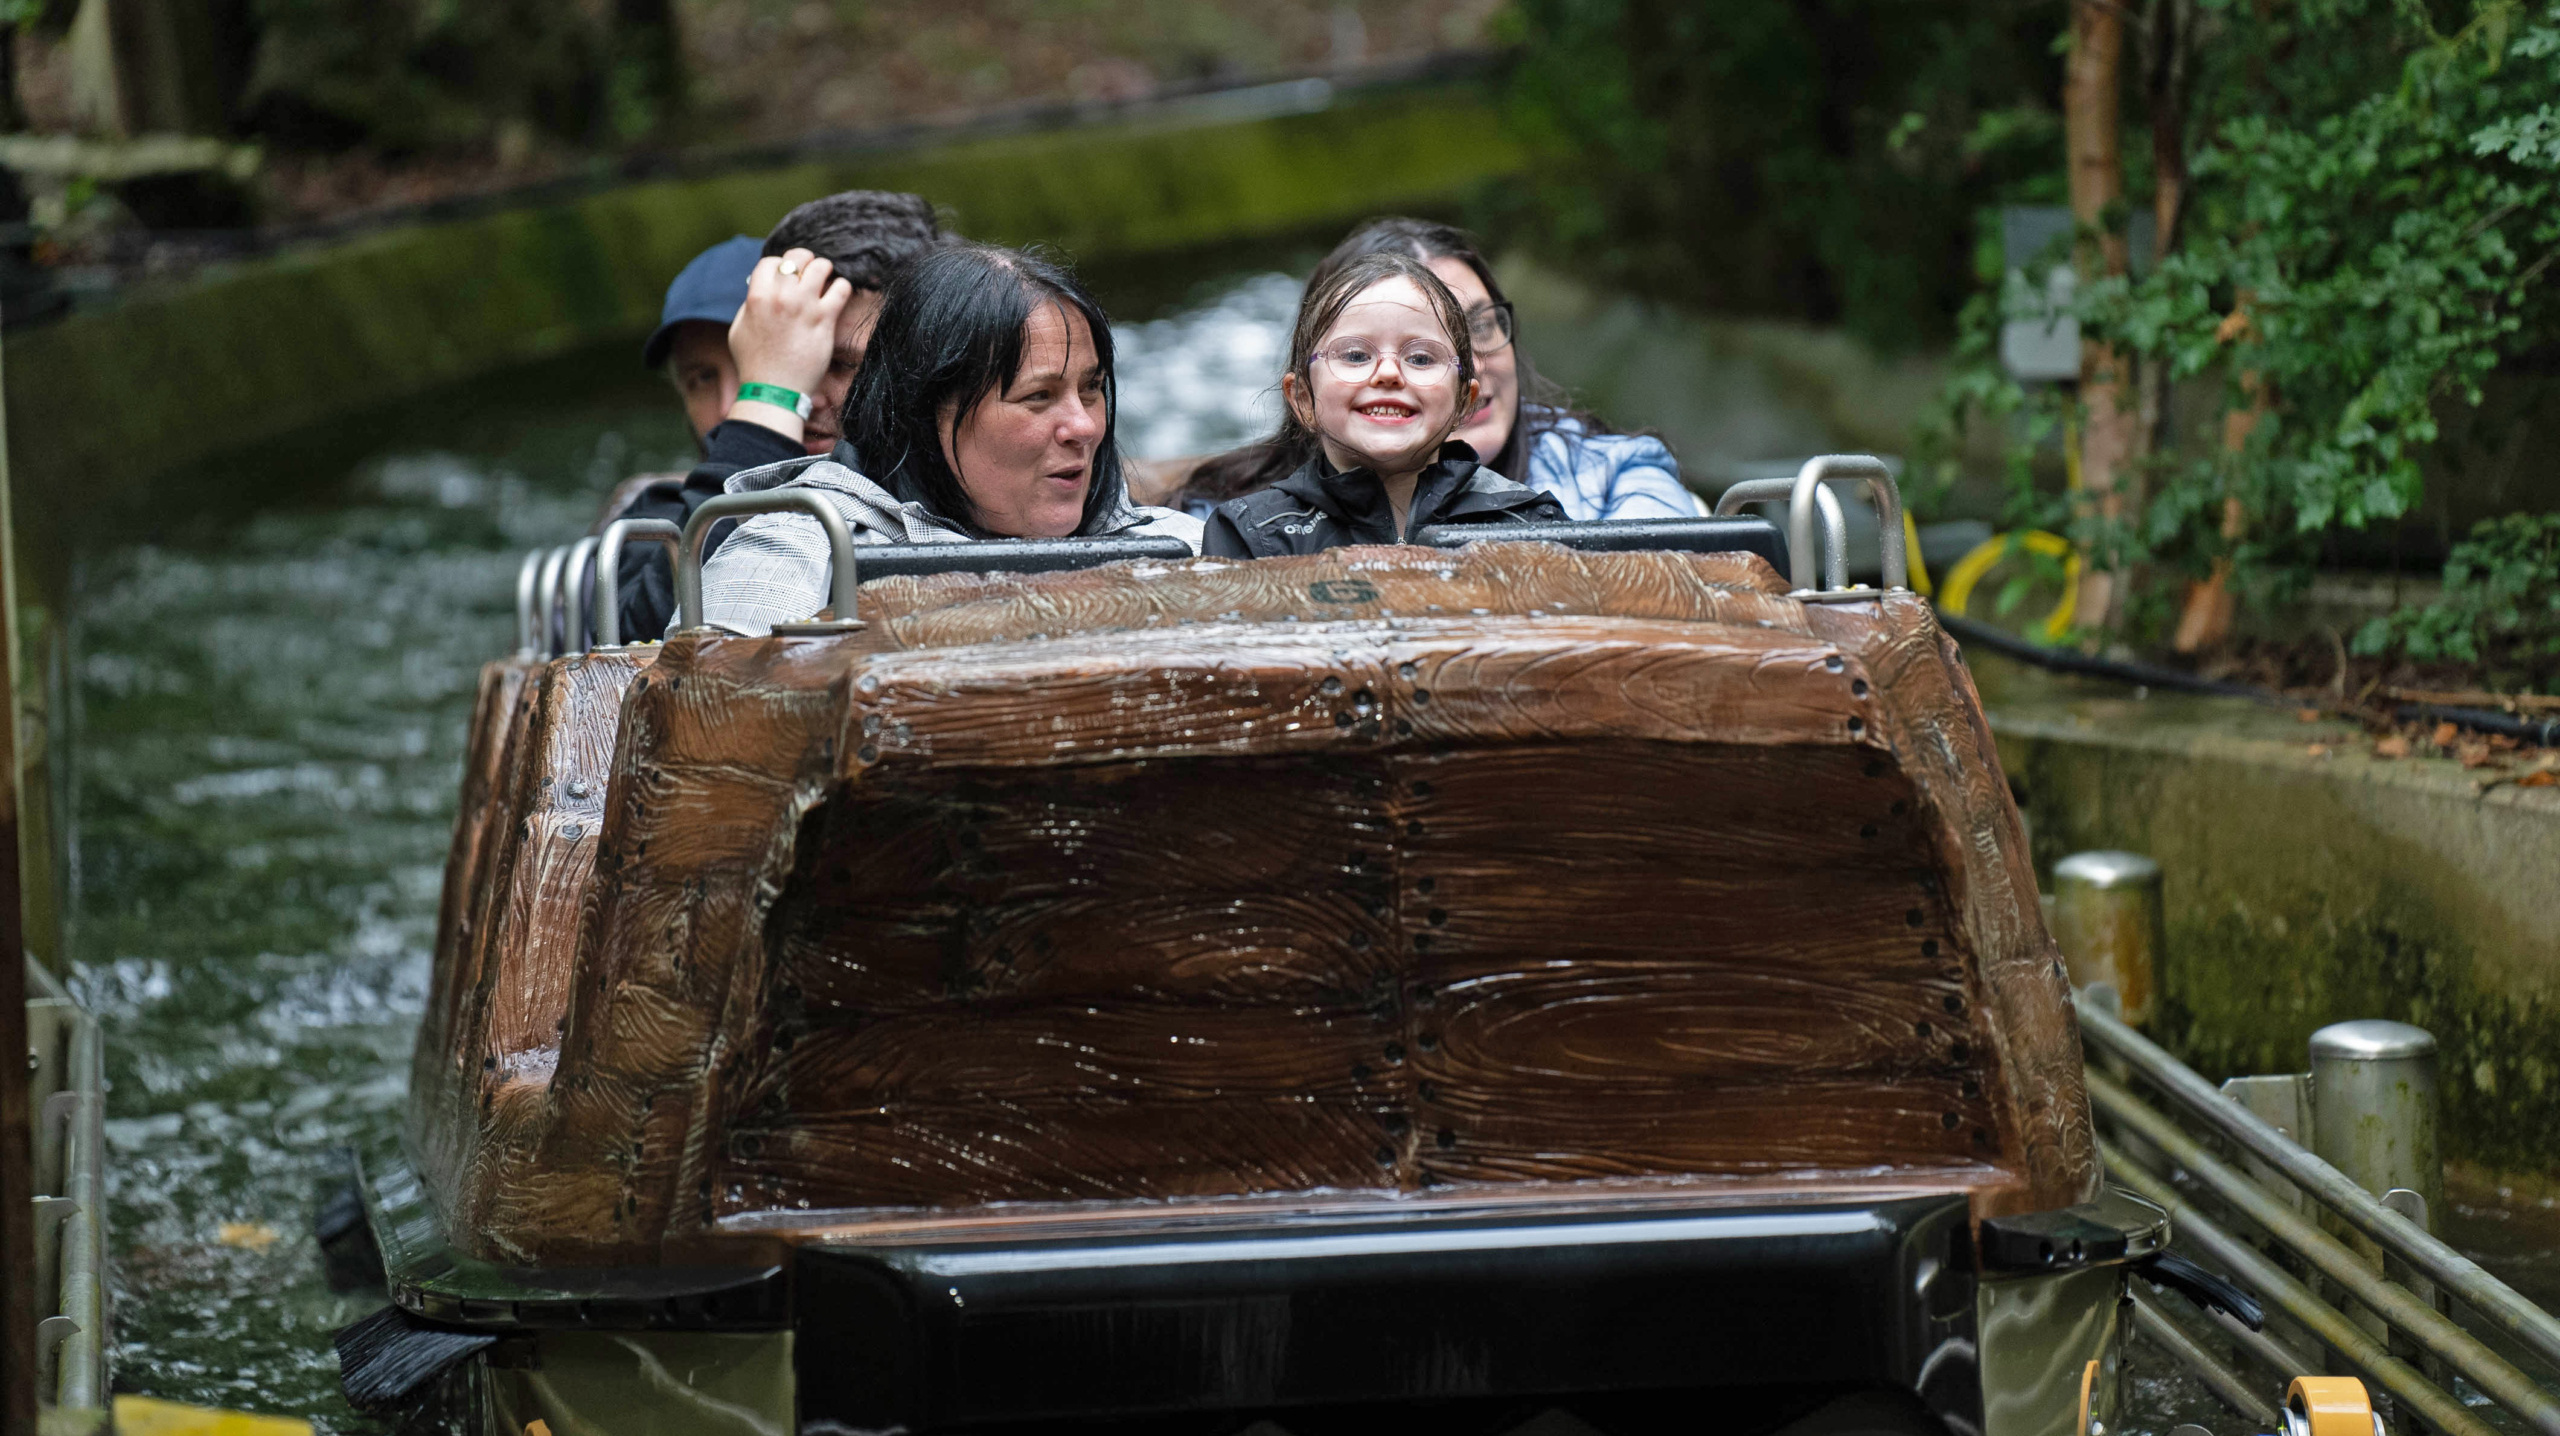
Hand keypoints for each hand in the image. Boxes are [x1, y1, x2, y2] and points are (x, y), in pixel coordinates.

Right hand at [729, 247, 850, 439]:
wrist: (773, 391)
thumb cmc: (754, 364)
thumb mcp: (739, 329)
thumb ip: (749, 304)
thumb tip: (760, 287)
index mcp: (757, 296)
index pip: (772, 261)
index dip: (780, 266)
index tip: (787, 277)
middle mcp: (781, 297)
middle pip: (799, 257)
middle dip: (806, 262)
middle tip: (809, 275)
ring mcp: (804, 307)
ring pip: (822, 267)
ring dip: (825, 272)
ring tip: (825, 284)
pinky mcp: (824, 321)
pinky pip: (841, 289)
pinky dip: (842, 288)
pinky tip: (837, 297)